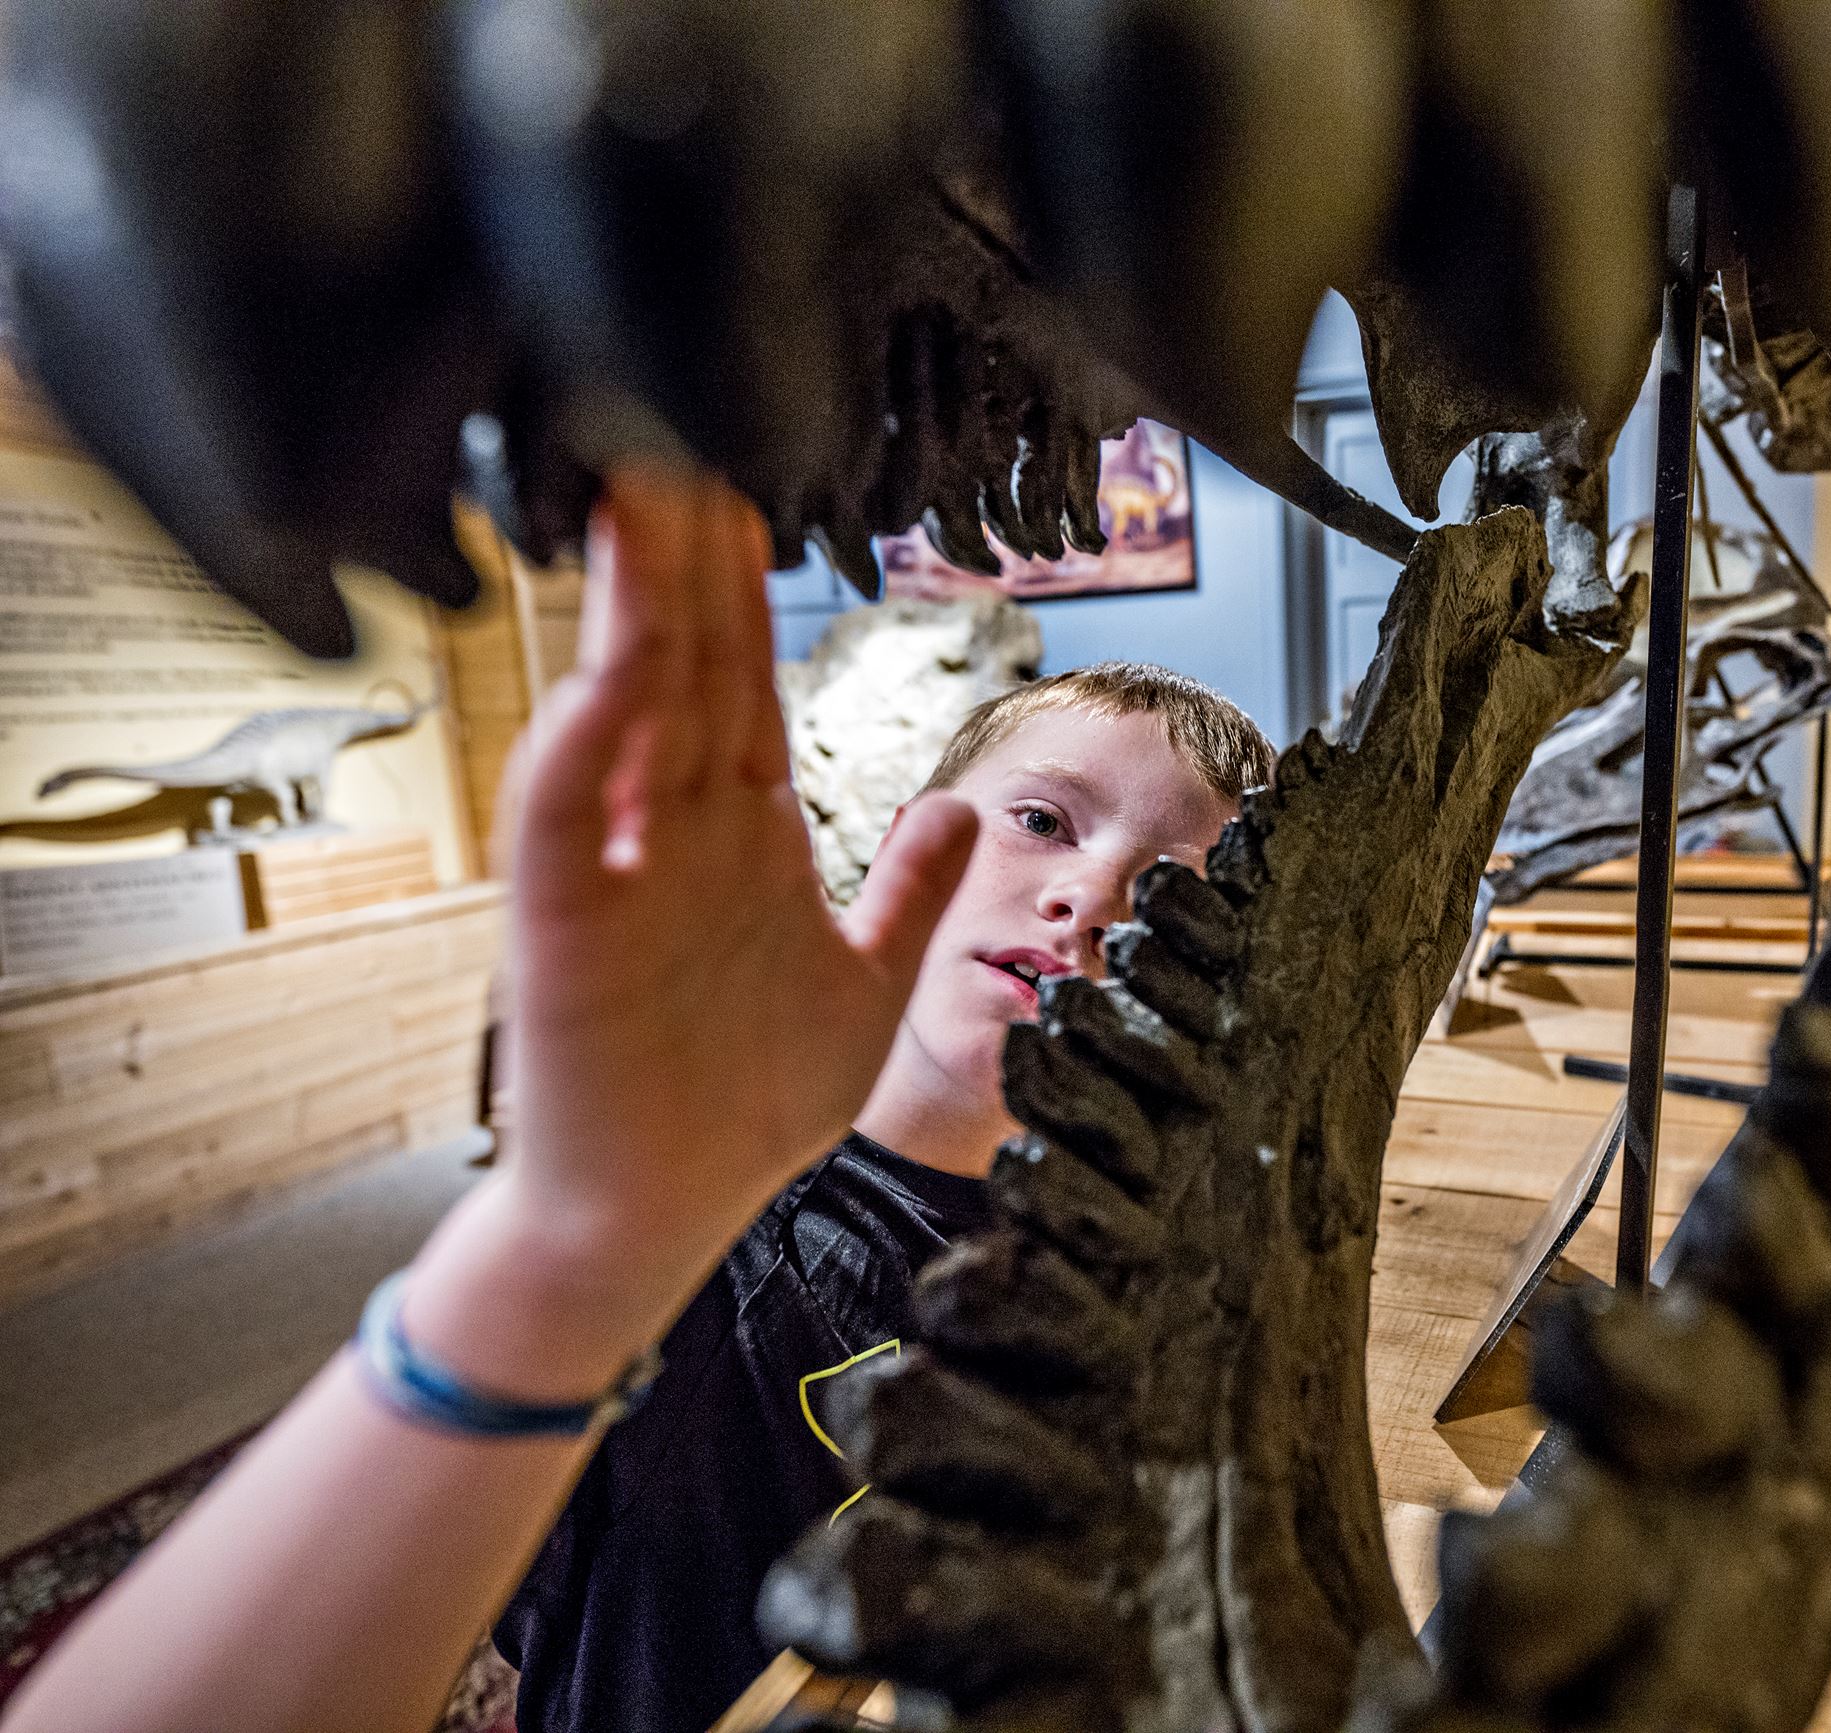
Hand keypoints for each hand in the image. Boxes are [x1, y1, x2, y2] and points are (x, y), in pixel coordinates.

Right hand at [485, 467, 974, 1305]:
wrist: (655, 1218)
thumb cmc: (745, 1103)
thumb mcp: (860, 986)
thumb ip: (909, 894)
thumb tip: (961, 804)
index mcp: (742, 834)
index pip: (745, 684)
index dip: (744, 593)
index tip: (744, 491)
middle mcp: (674, 834)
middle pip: (685, 673)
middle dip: (686, 562)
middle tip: (679, 437)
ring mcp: (616, 874)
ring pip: (623, 718)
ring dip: (633, 617)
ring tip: (638, 507)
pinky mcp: (564, 932)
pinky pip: (567, 827)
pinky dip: (583, 755)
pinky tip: (606, 682)